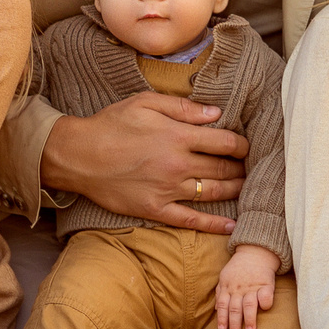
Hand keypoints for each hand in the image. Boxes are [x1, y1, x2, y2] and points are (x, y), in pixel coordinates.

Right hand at [40, 92, 249, 233]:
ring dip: (235, 190)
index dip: (242, 145)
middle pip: (223, 168)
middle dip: (241, 168)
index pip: (225, 142)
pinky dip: (213, 224)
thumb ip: (183, 108)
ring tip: (246, 188)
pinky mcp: (155, 209)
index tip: (246, 146)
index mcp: (177, 136)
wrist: (78, 156)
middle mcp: (177, 164)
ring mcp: (168, 190)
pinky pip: (190, 220)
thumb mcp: (145, 103)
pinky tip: (231, 225)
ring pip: (213, 192)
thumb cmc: (110, 124)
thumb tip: (216, 113)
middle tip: (251, 168)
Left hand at [214, 244, 279, 328]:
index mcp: (228, 287)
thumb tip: (216, 309)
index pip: (223, 305)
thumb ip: (220, 292)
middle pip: (235, 308)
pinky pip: (266, 295)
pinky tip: (265, 309)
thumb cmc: (238, 267)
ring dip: (249, 318)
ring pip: (249, 304)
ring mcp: (252, 286)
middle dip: (234, 323)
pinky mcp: (266, 283)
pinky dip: (266, 302)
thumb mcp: (225, 277)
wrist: (254, 252)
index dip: (222, 318)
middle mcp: (239, 288)